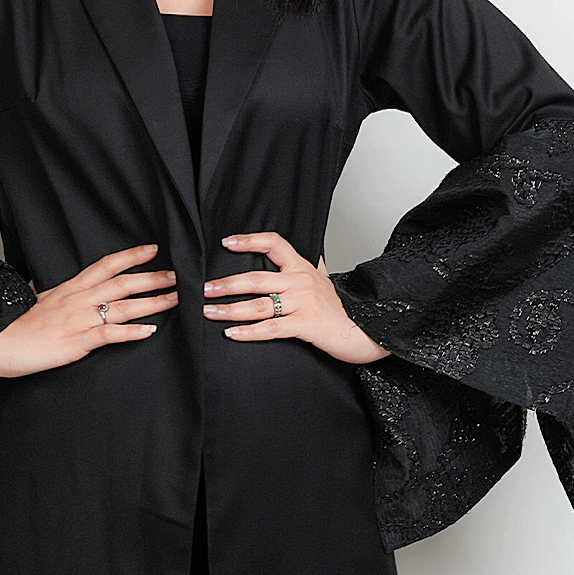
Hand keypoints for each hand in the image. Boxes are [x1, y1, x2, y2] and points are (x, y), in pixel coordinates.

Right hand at [0, 244, 175, 377]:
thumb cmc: (11, 323)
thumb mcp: (34, 299)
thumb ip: (47, 293)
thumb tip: (44, 287)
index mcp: (70, 287)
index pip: (106, 265)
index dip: (131, 256)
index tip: (152, 249)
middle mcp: (79, 299)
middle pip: (123, 282)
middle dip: (152, 278)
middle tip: (176, 275)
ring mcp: (80, 319)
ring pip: (124, 307)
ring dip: (152, 303)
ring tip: (174, 300)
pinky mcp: (78, 341)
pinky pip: (111, 335)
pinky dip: (133, 333)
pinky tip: (150, 331)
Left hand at [202, 232, 389, 363]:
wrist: (368, 330)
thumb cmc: (344, 309)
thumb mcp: (328, 281)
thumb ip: (316, 267)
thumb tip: (315, 253)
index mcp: (303, 268)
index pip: (275, 244)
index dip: (250, 241)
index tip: (227, 242)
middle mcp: (301, 282)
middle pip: (257, 278)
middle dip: (227, 283)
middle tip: (205, 288)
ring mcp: (303, 303)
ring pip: (259, 304)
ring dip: (230, 309)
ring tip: (210, 311)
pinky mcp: (305, 325)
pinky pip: (271, 328)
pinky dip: (249, 332)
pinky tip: (232, 333)